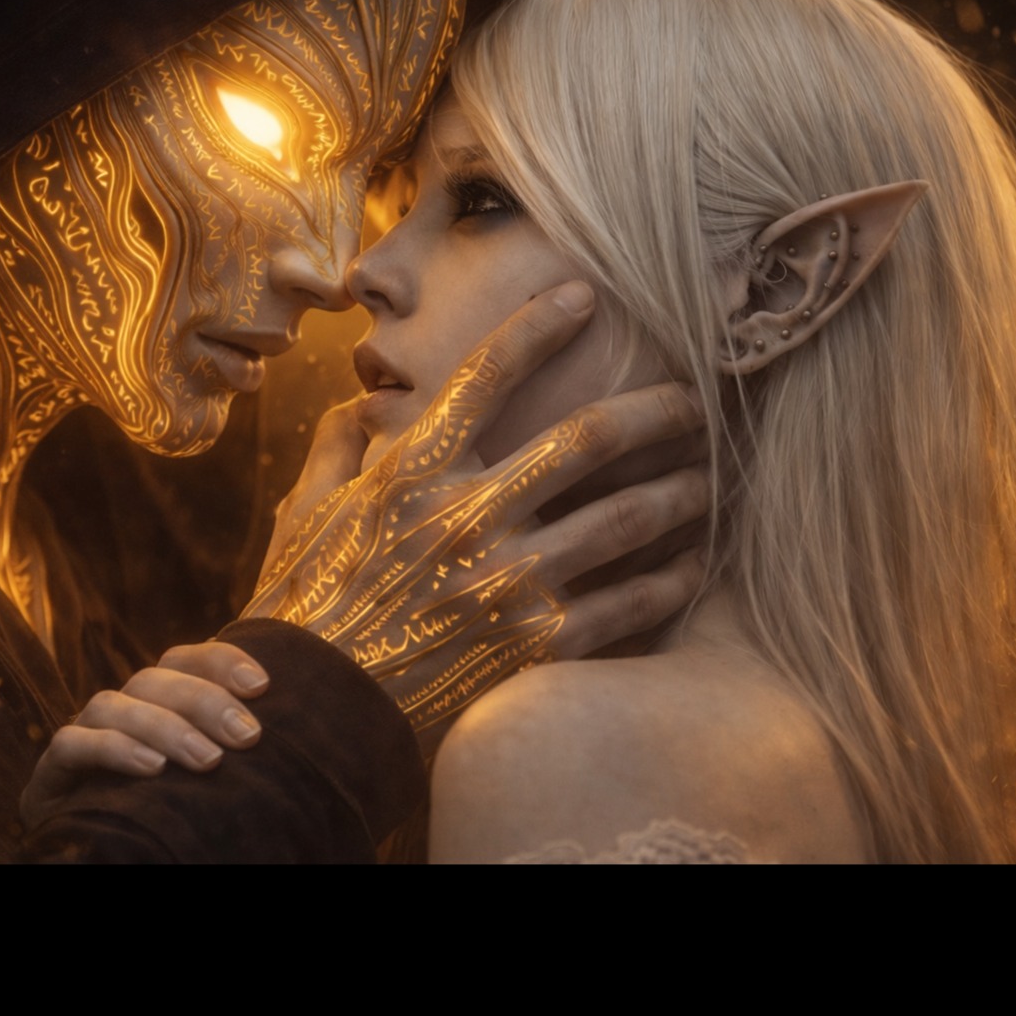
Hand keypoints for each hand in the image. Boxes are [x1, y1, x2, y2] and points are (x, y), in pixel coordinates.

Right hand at [19, 642, 269, 825]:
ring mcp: (82, 736)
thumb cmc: (166, 822)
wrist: (95, 860)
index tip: (262, 685)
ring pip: (113, 704)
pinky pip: (73, 744)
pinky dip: (113, 750)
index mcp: (155, 704)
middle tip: (247, 736)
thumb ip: (233, 752)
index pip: (183, 659)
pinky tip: (151, 769)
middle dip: (204, 701)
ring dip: (164, 727)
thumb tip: (291, 736)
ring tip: (208, 761)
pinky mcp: (52, 772)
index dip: (220, 660)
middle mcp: (119, 711)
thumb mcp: (207, 784)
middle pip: (154, 678)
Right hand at [242, 283, 707, 735]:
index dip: (539, 326)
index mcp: (411, 474)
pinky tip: (694, 566)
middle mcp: (470, 516)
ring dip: (679, 492)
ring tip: (712, 479)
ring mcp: (510, 583)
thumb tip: (355, 406)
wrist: (315, 720)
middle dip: (656, 410)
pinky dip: (670, 581)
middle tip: (697, 396)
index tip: (583, 295)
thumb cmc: (303, 613)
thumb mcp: (303, 518)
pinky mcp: (537, 647)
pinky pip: (628, 604)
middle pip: (590, 438)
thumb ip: (334, 453)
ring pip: (626, 519)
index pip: (487, 375)